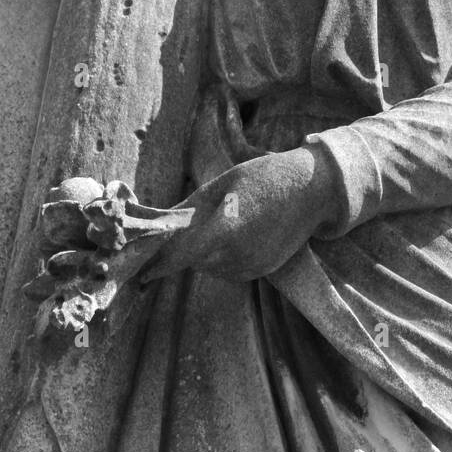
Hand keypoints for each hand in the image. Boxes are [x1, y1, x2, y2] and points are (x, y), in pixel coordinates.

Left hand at [141, 146, 339, 283]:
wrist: (312, 190)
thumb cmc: (264, 178)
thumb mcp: (222, 184)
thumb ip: (191, 210)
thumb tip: (161, 226)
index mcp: (225, 229)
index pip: (181, 256)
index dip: (158, 265)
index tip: (139, 273)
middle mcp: (238, 255)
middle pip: (192, 260)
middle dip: (182, 249)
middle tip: (179, 230)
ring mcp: (252, 266)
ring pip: (209, 266)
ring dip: (202, 252)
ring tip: (221, 221)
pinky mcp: (261, 272)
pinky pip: (228, 269)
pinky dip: (221, 256)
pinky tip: (236, 232)